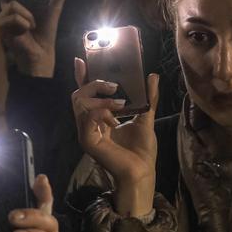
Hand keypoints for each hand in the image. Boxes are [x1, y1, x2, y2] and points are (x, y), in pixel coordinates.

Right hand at [0, 0, 68, 77]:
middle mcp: (6, 3)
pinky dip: (24, 24)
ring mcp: (0, 14)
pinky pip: (13, 17)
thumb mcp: (54, 6)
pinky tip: (24, 32)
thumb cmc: (45, 30)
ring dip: (28, 15)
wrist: (43, 52)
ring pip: (12, 4)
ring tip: (31, 25)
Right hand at [73, 58, 160, 217]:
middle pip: (78, 95)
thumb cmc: (142, 149)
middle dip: (94, 85)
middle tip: (114, 86)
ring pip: (79, 104)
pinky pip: (86, 119)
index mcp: (99, 117)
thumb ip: (148, 97)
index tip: (81, 60)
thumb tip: (153, 75)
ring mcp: (86, 132)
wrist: (142, 170)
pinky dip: (99, 112)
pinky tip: (114, 116)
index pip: (86, 93)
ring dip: (100, 99)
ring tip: (119, 103)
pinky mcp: (88, 141)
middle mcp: (89, 124)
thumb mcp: (146, 117)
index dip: (82, 76)